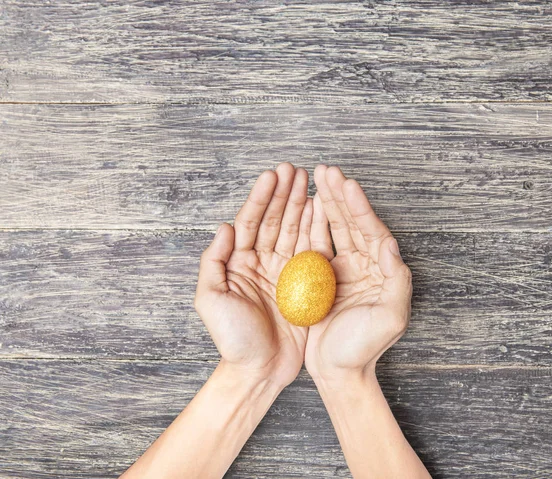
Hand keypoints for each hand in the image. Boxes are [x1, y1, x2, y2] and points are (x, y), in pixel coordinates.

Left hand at [194, 163, 312, 386]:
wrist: (260, 370)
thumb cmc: (232, 339)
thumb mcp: (210, 300)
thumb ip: (213, 261)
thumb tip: (224, 227)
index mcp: (238, 263)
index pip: (250, 222)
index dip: (261, 198)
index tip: (272, 175)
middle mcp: (261, 262)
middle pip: (274, 220)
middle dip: (283, 194)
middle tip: (294, 169)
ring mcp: (283, 272)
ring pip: (294, 230)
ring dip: (301, 205)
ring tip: (310, 181)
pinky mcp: (303, 284)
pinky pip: (311, 251)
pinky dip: (317, 229)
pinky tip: (321, 210)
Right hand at [305, 165, 412, 381]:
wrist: (337, 370)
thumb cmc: (364, 348)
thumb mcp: (390, 318)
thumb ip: (397, 281)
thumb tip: (392, 247)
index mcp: (381, 271)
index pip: (372, 231)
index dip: (360, 207)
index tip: (347, 184)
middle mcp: (364, 265)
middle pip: (352, 223)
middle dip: (340, 195)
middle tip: (326, 170)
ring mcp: (342, 269)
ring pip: (335, 228)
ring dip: (327, 202)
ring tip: (317, 178)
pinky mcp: (322, 277)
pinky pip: (317, 244)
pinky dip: (313, 224)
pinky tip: (307, 206)